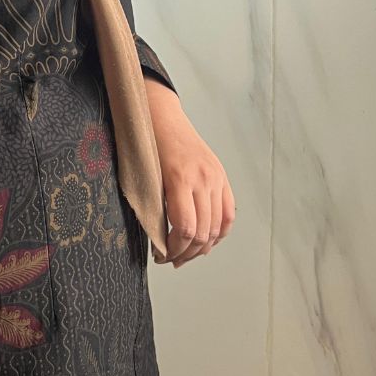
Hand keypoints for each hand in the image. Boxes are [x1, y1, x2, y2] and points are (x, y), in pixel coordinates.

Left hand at [143, 78, 235, 268]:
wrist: (162, 116)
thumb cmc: (147, 145)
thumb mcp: (147, 176)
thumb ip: (157, 206)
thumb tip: (159, 240)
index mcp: (180, 179)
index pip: (185, 229)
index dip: (174, 249)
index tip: (161, 255)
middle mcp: (203, 179)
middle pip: (203, 233)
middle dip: (186, 253)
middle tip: (170, 259)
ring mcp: (216, 178)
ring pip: (217, 227)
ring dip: (202, 247)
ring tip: (186, 254)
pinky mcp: (222, 177)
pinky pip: (228, 214)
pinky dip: (219, 232)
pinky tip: (206, 241)